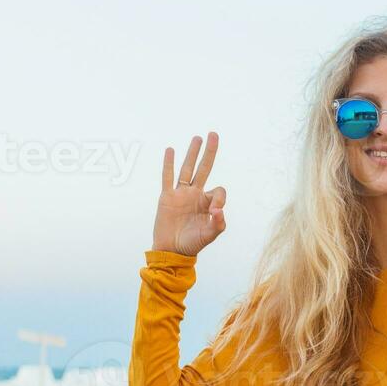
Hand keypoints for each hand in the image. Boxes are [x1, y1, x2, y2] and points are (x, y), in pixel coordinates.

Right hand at [152, 134, 225, 256]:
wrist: (172, 250)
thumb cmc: (192, 244)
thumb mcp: (210, 235)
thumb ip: (219, 223)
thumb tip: (219, 210)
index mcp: (208, 203)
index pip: (218, 190)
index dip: (219, 198)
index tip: (215, 212)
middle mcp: (196, 195)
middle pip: (204, 168)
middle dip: (210, 152)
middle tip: (214, 134)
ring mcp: (181, 194)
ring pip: (187, 169)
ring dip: (192, 153)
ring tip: (198, 138)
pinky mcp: (167, 197)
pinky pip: (168, 177)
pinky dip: (168, 164)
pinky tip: (170, 150)